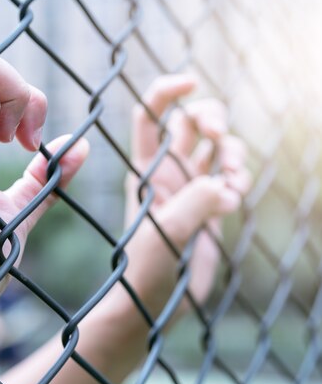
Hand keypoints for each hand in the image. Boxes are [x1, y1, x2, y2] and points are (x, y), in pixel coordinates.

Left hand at [123, 74, 250, 318]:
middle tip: (218, 136)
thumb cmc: (145, 269)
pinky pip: (231, 177)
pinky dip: (238, 180)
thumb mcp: (167, 231)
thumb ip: (196, 202)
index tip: (192, 80)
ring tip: (230, 179)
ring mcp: (191, 188)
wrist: (154, 303)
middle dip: (212, 117)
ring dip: (232, 152)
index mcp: (146, 168)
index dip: (168, 91)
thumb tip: (225, 187)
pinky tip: (232, 199)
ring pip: (218, 148)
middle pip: (193, 121)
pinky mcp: (210, 207)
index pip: (151, 115)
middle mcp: (168, 172)